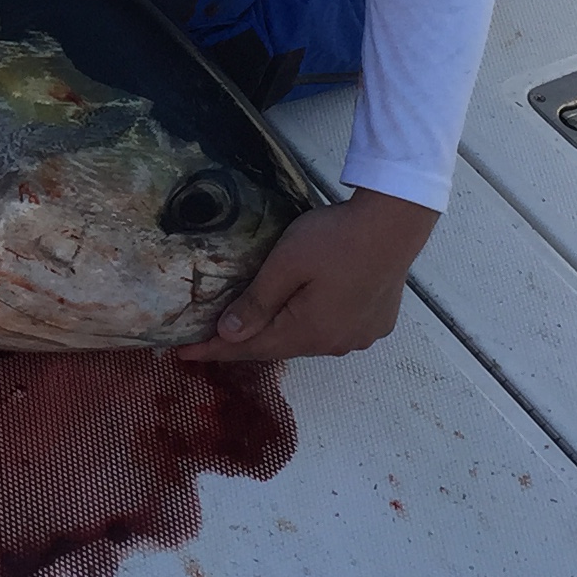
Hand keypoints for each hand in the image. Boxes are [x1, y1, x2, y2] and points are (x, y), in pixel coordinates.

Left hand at [177, 188, 434, 366]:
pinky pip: (334, 329)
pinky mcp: (377, 322)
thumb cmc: (335, 239)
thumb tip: (229, 334)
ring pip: (308, 338)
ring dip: (283, 330)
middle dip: (247, 340)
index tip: (182, 353)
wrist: (394, 223)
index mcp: (309, 333)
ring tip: (259, 319)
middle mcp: (335, 344)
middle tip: (214, 333)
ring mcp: (360, 335)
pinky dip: (313, 322)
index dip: (214, 350)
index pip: (250, 348)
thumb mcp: (285, 265)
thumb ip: (256, 302)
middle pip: (280, 345)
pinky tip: (307, 309)